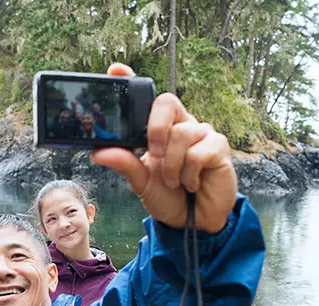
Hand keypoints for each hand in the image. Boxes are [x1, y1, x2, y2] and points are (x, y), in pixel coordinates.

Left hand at [92, 63, 237, 232]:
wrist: (193, 222)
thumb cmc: (169, 196)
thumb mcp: (141, 182)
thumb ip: (124, 164)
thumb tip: (99, 152)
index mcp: (160, 128)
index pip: (147, 98)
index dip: (132, 80)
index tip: (115, 70)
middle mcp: (181, 124)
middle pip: (168, 102)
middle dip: (155, 128)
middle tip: (152, 153)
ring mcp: (202, 134)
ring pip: (181, 133)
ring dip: (171, 165)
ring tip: (173, 182)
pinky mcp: (219, 147)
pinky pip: (198, 152)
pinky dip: (189, 173)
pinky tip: (192, 183)